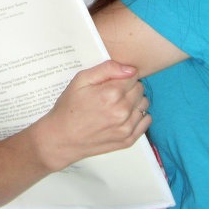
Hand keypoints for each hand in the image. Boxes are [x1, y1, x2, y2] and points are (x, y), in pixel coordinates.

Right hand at [34, 60, 150, 172]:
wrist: (62, 138)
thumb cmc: (70, 106)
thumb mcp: (81, 79)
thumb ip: (107, 69)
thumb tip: (130, 69)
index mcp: (111, 93)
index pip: (133, 75)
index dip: (123, 75)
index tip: (113, 81)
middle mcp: (122, 111)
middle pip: (140, 89)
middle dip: (129, 87)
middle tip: (113, 92)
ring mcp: (126, 127)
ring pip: (144, 104)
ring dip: (135, 101)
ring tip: (118, 104)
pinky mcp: (128, 140)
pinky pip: (147, 121)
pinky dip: (139, 116)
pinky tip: (125, 115)